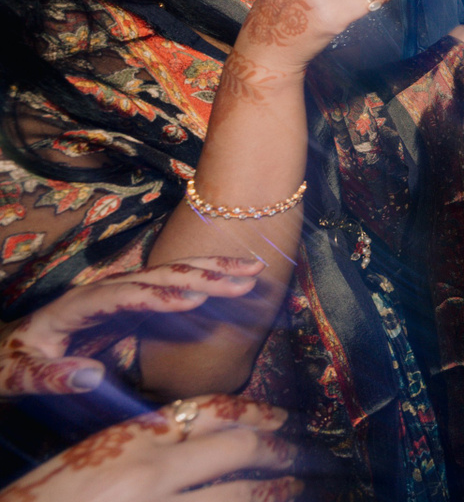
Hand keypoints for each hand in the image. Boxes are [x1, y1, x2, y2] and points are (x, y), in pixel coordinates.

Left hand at [0, 258, 263, 394]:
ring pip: (173, 276)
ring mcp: (123, 295)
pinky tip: (233, 287)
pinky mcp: (133, 306)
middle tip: (246, 277)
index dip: (160, 295)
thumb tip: (91, 377)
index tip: (196, 299)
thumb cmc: (14, 363)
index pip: (126, 294)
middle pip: (160, 275)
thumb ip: (52, 376)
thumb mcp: (21, 374)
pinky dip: (207, 286)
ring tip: (254, 271)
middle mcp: (107, 291)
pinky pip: (175, 292)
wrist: (12, 350)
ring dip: (214, 272)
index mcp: (81, 304)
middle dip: (205, 275)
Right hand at [0, 396, 301, 501]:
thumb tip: (209, 441)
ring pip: (242, 496)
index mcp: (132, 442)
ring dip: (282, 490)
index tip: (291, 419)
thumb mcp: (94, 462)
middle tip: (318, 455)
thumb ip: (149, 446)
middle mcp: (150, 475)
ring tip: (306, 487)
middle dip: (287, 451)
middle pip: (240, 451)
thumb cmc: (51, 501)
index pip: (213, 411)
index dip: (262, 413)